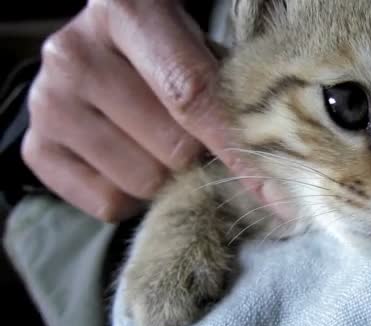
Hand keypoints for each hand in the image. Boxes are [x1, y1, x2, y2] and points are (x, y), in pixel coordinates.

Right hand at [23, 0, 286, 221]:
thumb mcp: (198, 53)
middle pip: (173, 148)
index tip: (276, 192)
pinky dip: (132, 195)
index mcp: (125, 14)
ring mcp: (48, 103)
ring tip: (159, 145)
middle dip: (199, 157)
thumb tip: (279, 187)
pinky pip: (108, 204)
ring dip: (166, 177)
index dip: (237, 148)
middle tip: (197, 140)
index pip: (191, 95)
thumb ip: (230, 103)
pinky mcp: (34, 148)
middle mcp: (74, 55)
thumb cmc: (163, 53)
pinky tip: (130, 160)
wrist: (96, 54)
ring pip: (143, 182)